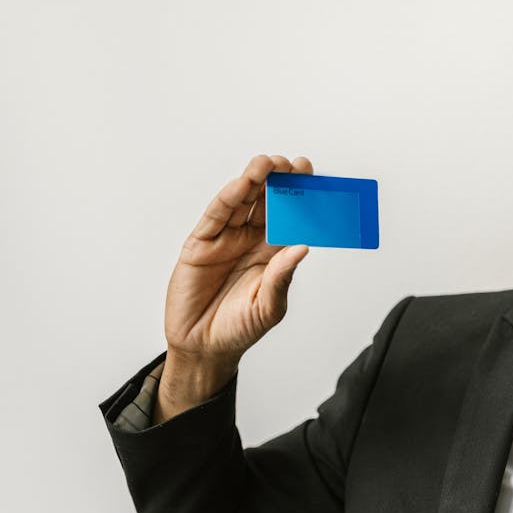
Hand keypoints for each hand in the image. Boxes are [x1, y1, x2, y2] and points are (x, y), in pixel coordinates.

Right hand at [155, 155, 312, 421]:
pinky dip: (228, 199)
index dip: (300, 195)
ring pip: (241, 202)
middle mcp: (250, 240)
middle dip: (279, 180)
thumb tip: (302, 248)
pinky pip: (216, 217)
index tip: (311, 174)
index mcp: (273, 253)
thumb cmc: (240, 328)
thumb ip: (282, 277)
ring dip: (253, 181)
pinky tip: (241, 185)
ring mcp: (225, 239)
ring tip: (266, 164)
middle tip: (291, 164)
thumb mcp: (269, 307)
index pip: (290, 216)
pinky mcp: (201, 244)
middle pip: (267, 202)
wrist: (203, 347)